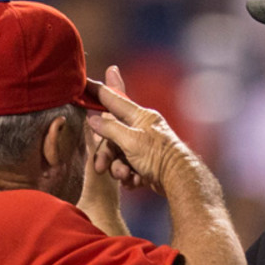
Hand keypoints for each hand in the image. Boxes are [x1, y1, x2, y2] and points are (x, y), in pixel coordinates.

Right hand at [86, 72, 193, 195]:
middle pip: (112, 136)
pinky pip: (128, 167)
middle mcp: (141, 129)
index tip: (85, 83)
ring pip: (119, 155)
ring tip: (126, 176)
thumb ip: (110, 128)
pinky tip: (136, 180)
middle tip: (100, 167)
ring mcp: (143, 146)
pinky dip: (129, 175)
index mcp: (140, 116)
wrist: (178, 180)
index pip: (114, 99)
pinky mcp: (145, 163)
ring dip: (119, 168)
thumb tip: (93, 120)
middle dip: (107, 154)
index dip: (98, 91)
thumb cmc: (158, 156)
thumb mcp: (130, 140)